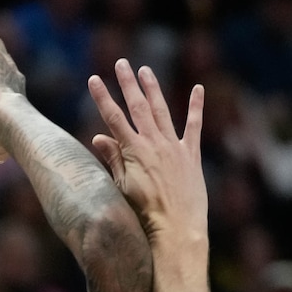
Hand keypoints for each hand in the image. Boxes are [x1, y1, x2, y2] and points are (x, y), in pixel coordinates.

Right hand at [88, 61, 206, 244]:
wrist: (176, 228)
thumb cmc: (146, 214)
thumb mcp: (123, 188)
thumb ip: (113, 160)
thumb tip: (98, 138)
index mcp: (134, 151)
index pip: (113, 118)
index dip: (102, 98)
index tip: (93, 80)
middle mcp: (154, 143)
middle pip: (138, 106)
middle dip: (128, 83)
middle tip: (121, 64)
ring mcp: (174, 146)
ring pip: (161, 110)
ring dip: (153, 89)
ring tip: (145, 71)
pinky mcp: (191, 154)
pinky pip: (194, 125)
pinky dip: (196, 107)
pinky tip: (198, 89)